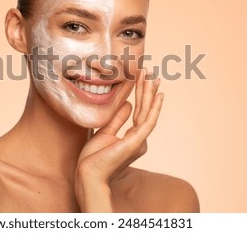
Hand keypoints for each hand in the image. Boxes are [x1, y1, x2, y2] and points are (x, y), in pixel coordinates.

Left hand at [75, 69, 163, 211]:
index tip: (142, 78)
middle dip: (147, 90)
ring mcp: (139, 141)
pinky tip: (158, 95)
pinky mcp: (136, 142)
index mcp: (132, 138)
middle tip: (150, 72)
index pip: (139, 111)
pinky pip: (148, 122)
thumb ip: (118, 118)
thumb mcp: (105, 131)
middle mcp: (139, 140)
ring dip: (150, 93)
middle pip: (145, 110)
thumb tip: (128, 104)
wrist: (88, 174)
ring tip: (152, 76)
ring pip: (147, 112)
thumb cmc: (94, 157)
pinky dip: (154, 108)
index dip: (141, 94)